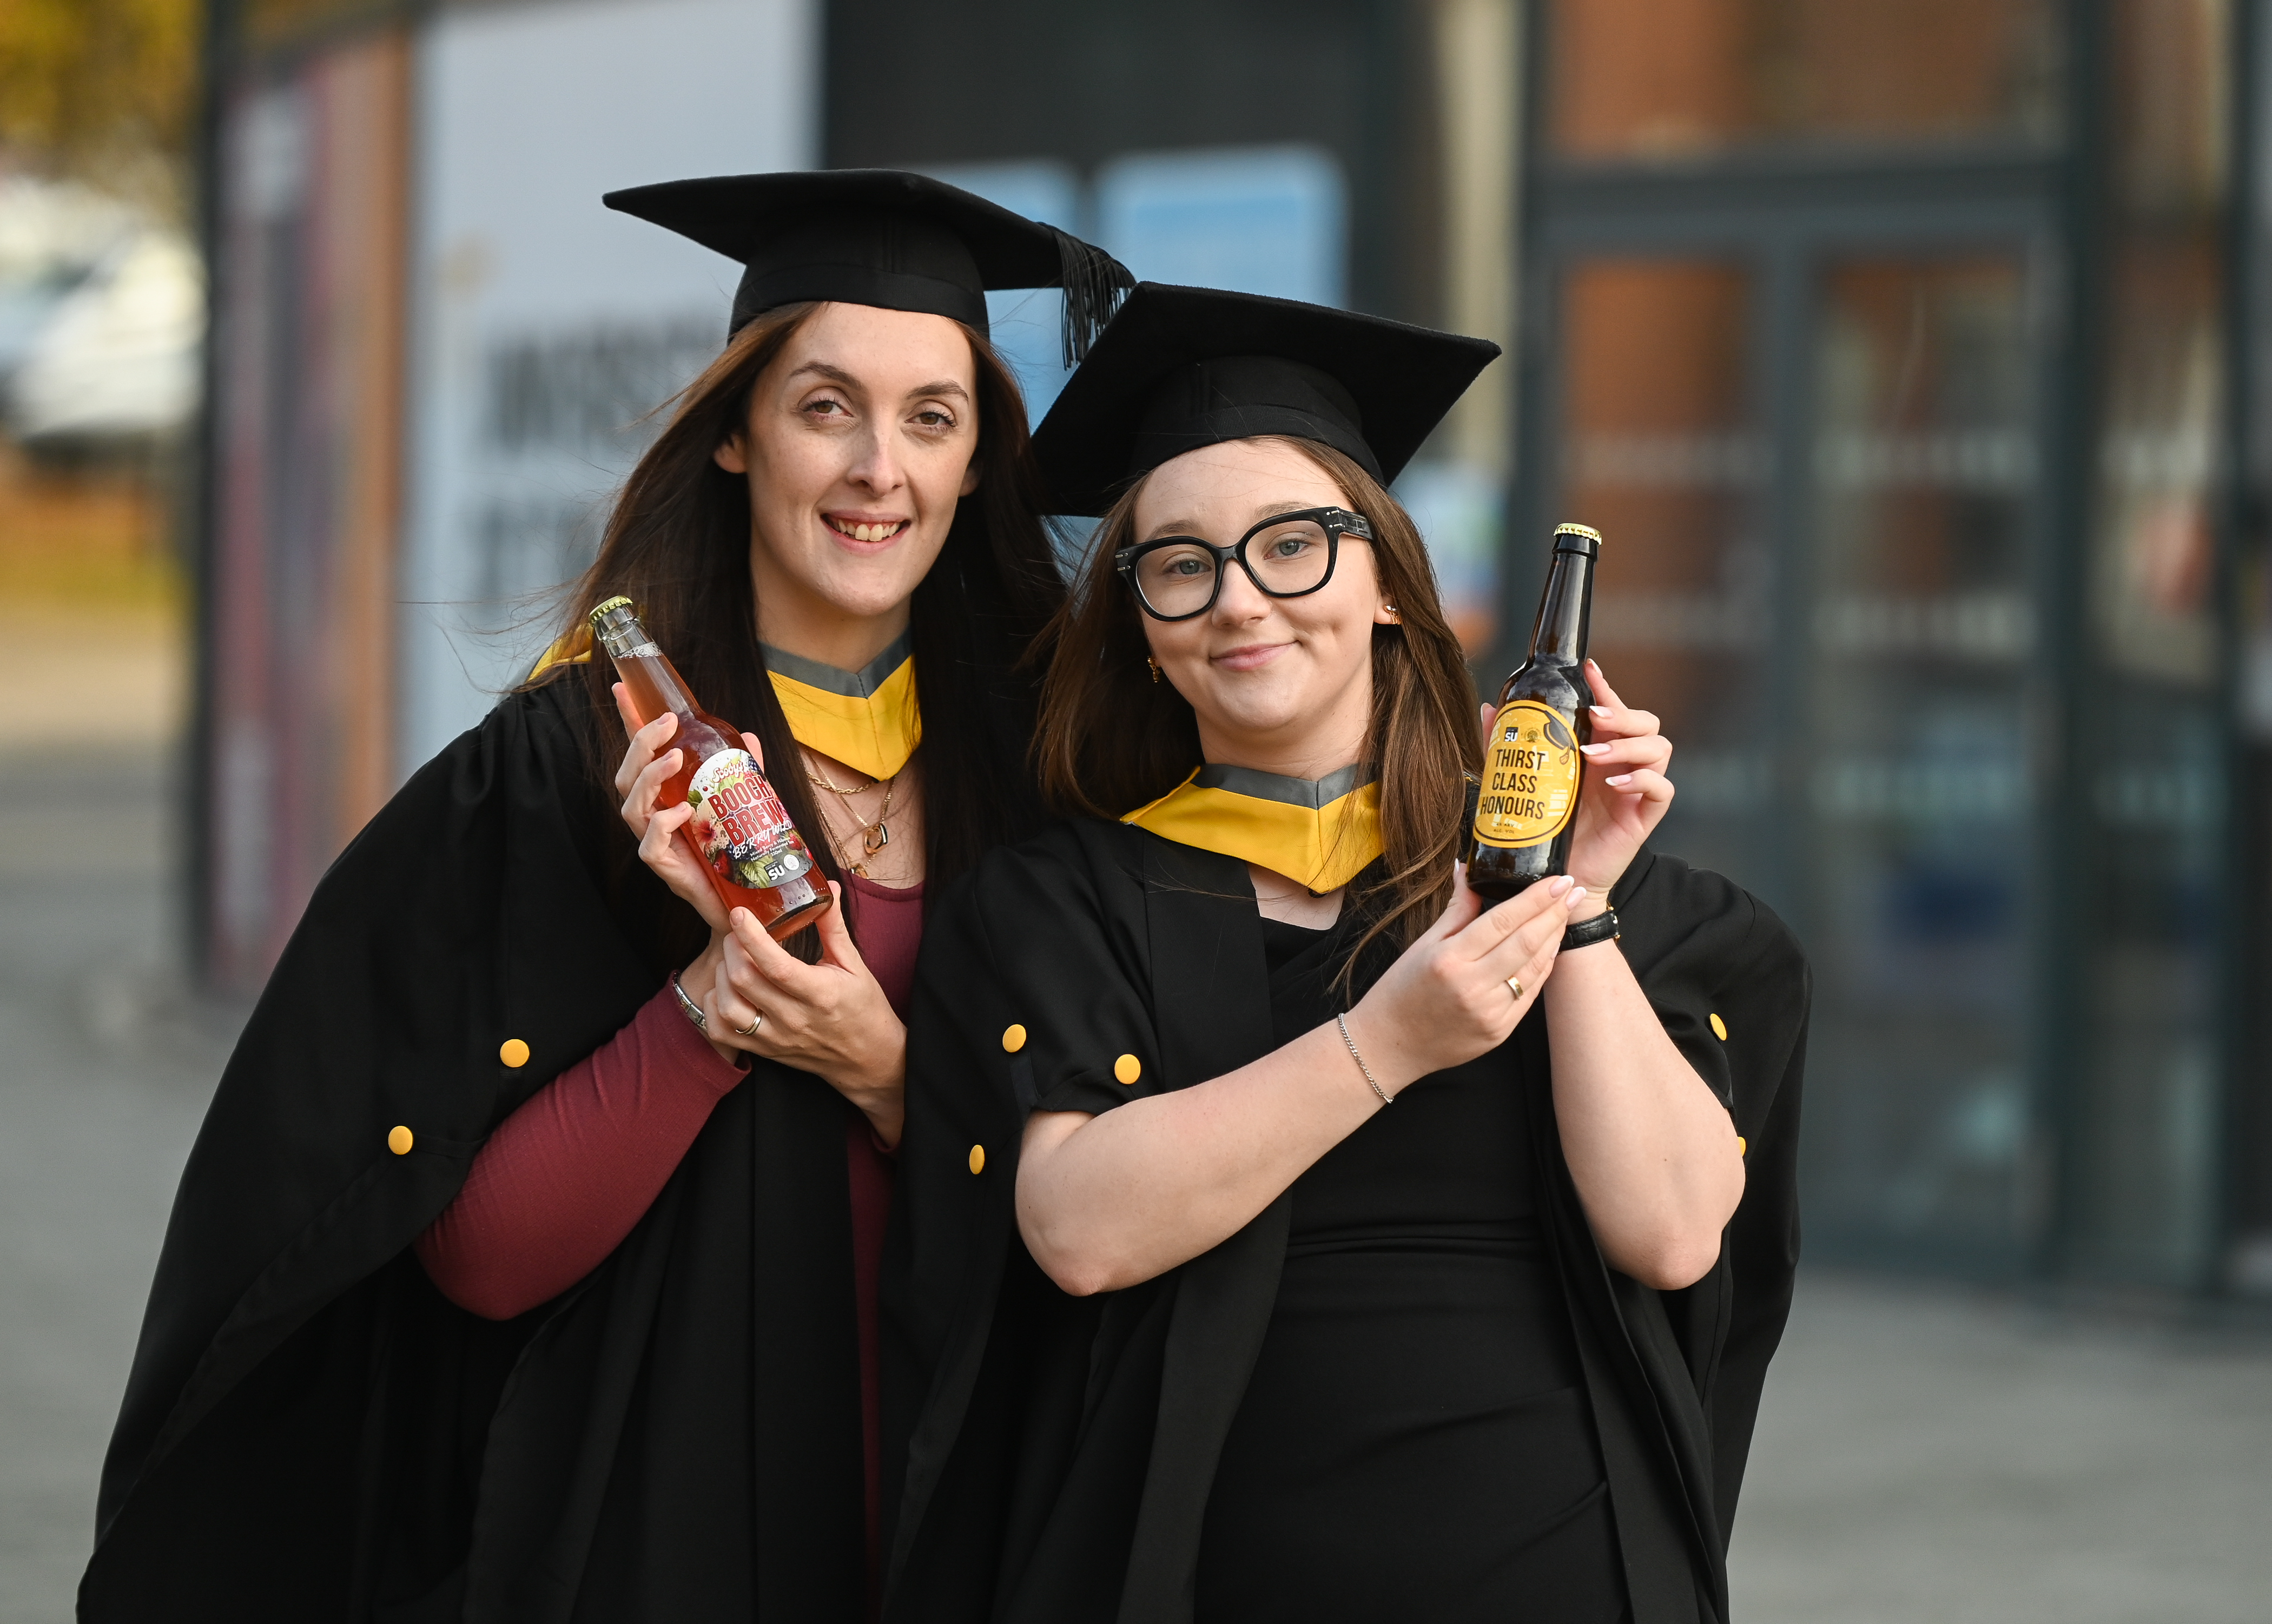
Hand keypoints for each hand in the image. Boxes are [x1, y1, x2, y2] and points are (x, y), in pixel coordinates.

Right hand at [612, 682, 769, 933]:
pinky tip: (679, 812)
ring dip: (650, 776)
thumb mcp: (744, 801)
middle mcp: (653, 815)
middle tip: (668, 723)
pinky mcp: (665, 868)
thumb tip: (746, 736)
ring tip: (674, 759)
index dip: (629, 721)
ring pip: (632, 806)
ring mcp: (656, 842)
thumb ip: (742, 770)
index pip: (641, 754)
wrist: (746, 902)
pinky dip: (661, 825)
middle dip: (641, 744)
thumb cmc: (737, 849)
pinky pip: (649, 845)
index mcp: (666, 794)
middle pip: (627, 775)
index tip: (621, 687)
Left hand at [700, 883, 906, 1144]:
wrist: (868, 1059)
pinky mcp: (764, 1051)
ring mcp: (776, 1037)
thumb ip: (834, 927)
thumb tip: (827, 887)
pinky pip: (722, 1033)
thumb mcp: (855, 965)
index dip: (751, 937)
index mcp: (820, 993)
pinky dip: (714, 1007)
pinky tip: (725, 990)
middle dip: (731, 948)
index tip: (739, 912)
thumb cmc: (864, 1009)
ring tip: (731, 960)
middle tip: (737, 932)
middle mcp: (794, 1018)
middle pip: (743, 981)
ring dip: (721, 977)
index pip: (776, 966)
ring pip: (728, 1007)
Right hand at [1343, 868, 1590, 1093]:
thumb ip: (1456, 910)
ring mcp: (1489, 1013)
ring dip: (1554, 938)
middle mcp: (1472, 987)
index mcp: (1449, 960)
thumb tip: (1469, 870)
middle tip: (1573, 889)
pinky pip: (1530, 994)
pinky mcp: (1499, 1032)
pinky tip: (1550, 947)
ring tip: (1565, 914)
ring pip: (1534, 968)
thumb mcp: (1423, 944)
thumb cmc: (1401, 990)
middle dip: (1554, 913)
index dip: (1535, 898)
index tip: (1558, 880)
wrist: (1391, 1045)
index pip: (1503, 920)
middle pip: (1526, 942)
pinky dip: (1543, 967)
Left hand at [1476, 661, 1673, 915]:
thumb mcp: (1528, 780)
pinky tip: (1615, 783)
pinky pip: (1661, 790)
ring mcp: (1637, 790)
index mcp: (1601, 752)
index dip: (1607, 688)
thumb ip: (1513, 747)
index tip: (1588, 670)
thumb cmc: (1550, 828)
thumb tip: (1491, 708)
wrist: (1562, 876)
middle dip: (1623, 714)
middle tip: (1594, 717)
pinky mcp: (1644, 817)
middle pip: (1647, 722)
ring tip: (1595, 754)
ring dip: (1628, 744)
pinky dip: (1642, 780)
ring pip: (1659, 748)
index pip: (1615, 710)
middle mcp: (1624, 765)